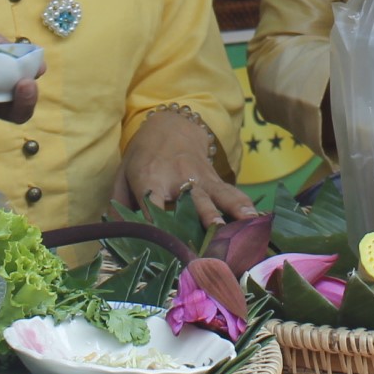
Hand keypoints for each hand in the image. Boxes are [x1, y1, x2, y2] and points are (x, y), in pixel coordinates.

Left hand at [117, 108, 253, 225]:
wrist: (171, 125)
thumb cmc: (143, 157)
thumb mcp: (123, 174)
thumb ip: (118, 206)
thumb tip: (115, 238)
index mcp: (149, 178)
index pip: (153, 205)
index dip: (158, 225)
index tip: (165, 248)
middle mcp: (178, 178)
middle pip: (192, 201)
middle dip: (203, 218)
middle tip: (213, 235)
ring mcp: (200, 178)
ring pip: (218, 195)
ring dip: (233, 210)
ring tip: (247, 223)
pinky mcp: (215, 179)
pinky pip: (232, 193)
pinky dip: (246, 205)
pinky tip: (259, 218)